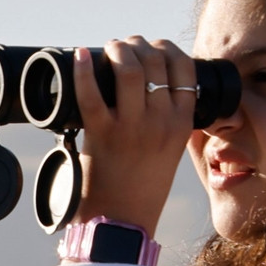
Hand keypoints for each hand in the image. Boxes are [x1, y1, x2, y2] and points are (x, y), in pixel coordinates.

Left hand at [71, 37, 198, 233]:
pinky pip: (92, 94)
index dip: (167, 48)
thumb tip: (156, 87)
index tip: (153, 47)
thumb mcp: (170, 149)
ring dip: (118, 49)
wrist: (122, 221)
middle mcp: (161, 121)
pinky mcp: (102, 135)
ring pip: (129, 69)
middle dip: (139, 44)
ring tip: (110, 48)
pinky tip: (81, 56)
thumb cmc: (143, 185)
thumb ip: (169, 119)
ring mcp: (132, 127)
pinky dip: (84, 70)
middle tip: (125, 46)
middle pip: (155, 61)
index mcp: (182, 123)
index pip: (184, 67)